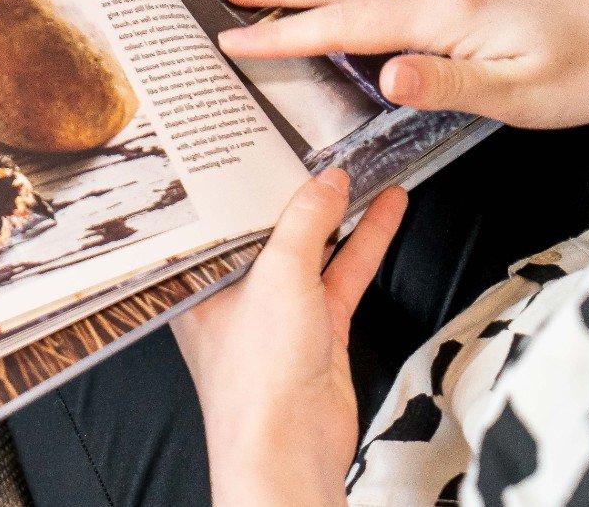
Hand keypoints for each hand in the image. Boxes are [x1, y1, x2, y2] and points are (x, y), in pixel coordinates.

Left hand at [175, 169, 406, 506]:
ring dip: (342, 213)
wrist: (290, 448)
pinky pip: (344, 275)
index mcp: (201, 279)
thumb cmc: (257, 376)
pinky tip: (387, 210)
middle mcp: (235, 292)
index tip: (270, 140)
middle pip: (271, 228)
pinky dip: (367, 243)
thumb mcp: (280, 275)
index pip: (224, 215)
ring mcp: (279, 311)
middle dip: (299, 191)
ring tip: (367, 167)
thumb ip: (306, 222)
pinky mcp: (317, 330)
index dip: (247, 178)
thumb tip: (326, 180)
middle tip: (325, 145)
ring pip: (314, 248)